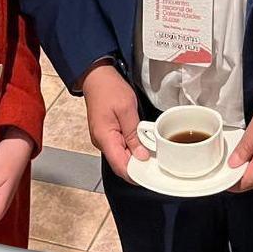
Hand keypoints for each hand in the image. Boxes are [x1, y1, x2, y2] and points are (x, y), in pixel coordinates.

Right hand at [80, 63, 148, 181]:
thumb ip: (134, 134)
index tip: (151, 175)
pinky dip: (131, 145)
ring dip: (136, 154)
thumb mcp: (126, 109)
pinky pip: (120, 146)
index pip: (120, 167)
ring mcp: (103, 138)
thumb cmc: (109, 88)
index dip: (136, 175)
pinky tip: (140, 139)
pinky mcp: (107, 134)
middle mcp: (101, 142)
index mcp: (105, 138)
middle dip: (139, 164)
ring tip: (150, 146)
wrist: (96, 76)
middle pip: (122, 163)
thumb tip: (141, 155)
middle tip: (156, 159)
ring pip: (121, 155)